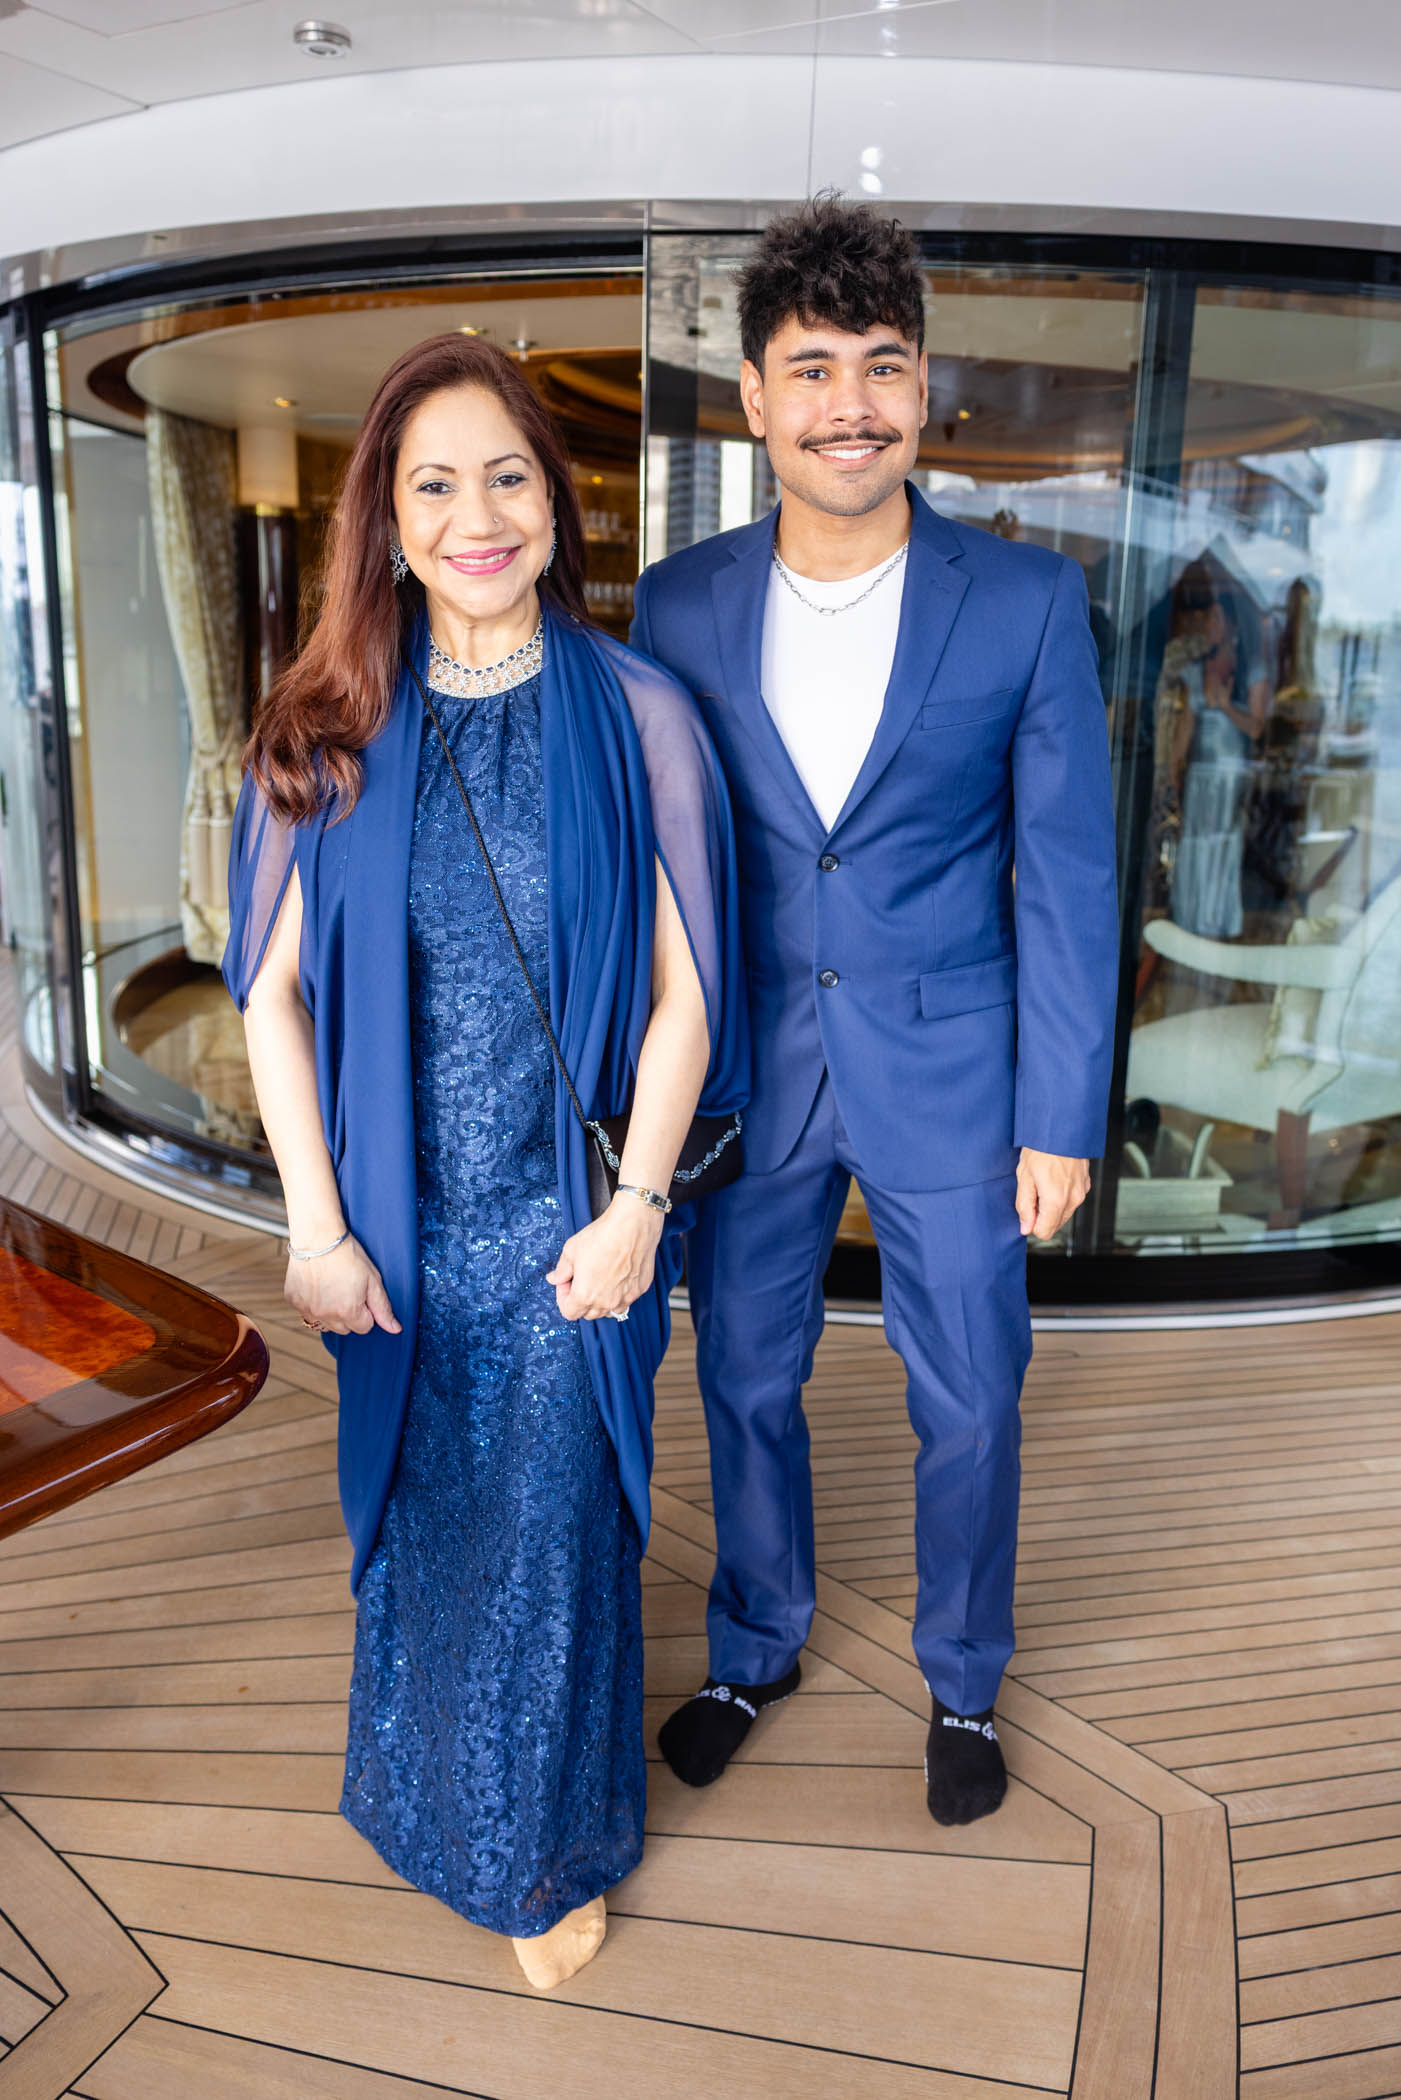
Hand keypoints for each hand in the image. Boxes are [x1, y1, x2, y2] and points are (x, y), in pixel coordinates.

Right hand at [284, 1234, 400, 1335]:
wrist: (318, 1238)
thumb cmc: (347, 1254)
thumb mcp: (373, 1280)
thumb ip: (383, 1308)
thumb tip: (394, 1329)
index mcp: (348, 1312)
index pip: (364, 1327)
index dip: (366, 1310)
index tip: (362, 1293)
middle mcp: (326, 1315)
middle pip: (344, 1328)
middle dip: (349, 1314)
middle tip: (347, 1289)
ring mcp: (307, 1309)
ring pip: (324, 1323)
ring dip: (330, 1312)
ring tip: (332, 1288)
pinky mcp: (293, 1300)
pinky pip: (306, 1311)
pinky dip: (312, 1303)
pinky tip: (317, 1285)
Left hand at [546, 1195, 663, 1320]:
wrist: (632, 1226)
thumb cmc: (603, 1236)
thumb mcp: (571, 1251)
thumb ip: (561, 1270)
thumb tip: (554, 1278)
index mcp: (585, 1295)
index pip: (569, 1312)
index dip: (563, 1298)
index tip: (566, 1283)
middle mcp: (606, 1302)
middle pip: (588, 1314)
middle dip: (581, 1299)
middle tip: (581, 1278)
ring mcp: (625, 1298)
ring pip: (608, 1310)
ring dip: (600, 1300)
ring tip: (599, 1279)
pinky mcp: (639, 1290)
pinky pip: (625, 1300)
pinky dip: (618, 1293)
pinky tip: (616, 1275)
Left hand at [1015, 1149, 1090, 1241]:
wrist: (1061, 1127)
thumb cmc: (1041, 1148)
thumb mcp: (1024, 1177)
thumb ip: (1024, 1206)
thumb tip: (1025, 1227)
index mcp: (1056, 1200)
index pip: (1044, 1232)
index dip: (1032, 1224)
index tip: (1028, 1208)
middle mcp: (1073, 1199)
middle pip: (1055, 1225)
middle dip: (1042, 1215)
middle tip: (1034, 1191)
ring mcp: (1082, 1192)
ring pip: (1064, 1214)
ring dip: (1052, 1206)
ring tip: (1044, 1182)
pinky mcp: (1086, 1185)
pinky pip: (1072, 1201)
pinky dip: (1062, 1197)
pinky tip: (1055, 1179)